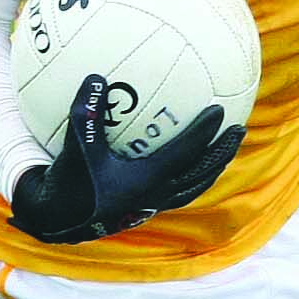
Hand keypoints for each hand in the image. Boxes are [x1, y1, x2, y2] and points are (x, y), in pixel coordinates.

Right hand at [9, 74, 245, 242]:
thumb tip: (96, 77)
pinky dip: (190, 178)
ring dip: (211, 168)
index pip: (185, 152)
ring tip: (222, 150)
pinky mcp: (145, 212)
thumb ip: (86, 112)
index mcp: (146, 180)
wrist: (58, 221)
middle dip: (222, 152)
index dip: (204, 132)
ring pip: (194, 188)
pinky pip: (178, 193)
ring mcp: (153, 206)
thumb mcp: (75, 144)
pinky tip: (187, 165)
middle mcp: (156, 195)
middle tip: (239, 130)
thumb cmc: (68, 181)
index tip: (220, 111)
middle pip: (201, 174)